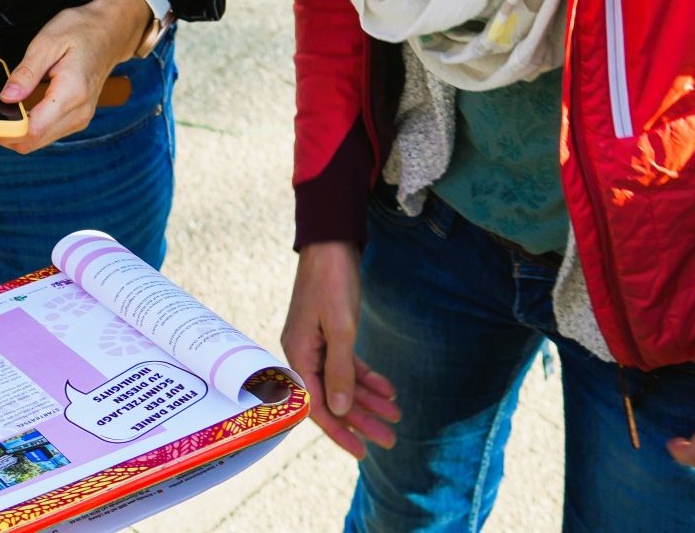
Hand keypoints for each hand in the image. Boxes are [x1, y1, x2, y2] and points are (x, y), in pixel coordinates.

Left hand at [0, 0, 147, 153]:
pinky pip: (47, 133)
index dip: (4, 131)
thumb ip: (26, 72)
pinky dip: (29, 128)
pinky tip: (19, 112)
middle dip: (5, 134)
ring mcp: (80, 118)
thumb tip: (6, 98)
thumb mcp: (48, 41)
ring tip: (0, 112)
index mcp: (71, 93)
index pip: (32, 131)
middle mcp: (79, 112)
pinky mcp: (78, 118)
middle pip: (33, 142)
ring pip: (39, 141)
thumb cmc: (82, 30)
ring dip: (16, 133)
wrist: (111, 31)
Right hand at [280, 242, 399, 458]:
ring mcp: (316, 343)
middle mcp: (304, 353)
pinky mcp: (330, 333)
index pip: (316, 405)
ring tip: (396, 415)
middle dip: (362, 418)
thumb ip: (340, 370)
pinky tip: (388, 389)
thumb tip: (338, 409)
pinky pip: (347, 363)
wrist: (331, 242)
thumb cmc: (332, 282)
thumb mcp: (341, 328)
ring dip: (368, 399)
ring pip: (342, 381)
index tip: (362, 451)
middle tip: (391, 438)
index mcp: (298, 355)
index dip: (339, 430)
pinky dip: (367, 376)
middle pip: (333, 397)